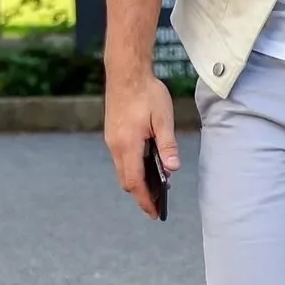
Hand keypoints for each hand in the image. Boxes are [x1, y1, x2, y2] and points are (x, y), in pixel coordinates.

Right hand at [104, 68, 180, 217]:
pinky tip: (148, 165)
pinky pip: (121, 158)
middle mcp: (115, 146)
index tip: (154, 213)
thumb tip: (172, 170)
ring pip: (123, 170)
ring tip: (157, 188)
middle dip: (141, 194)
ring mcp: (111, 140)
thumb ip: (167, 146)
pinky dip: (133, 168)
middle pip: (127, 180)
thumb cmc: (147, 93)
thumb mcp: (163, 119)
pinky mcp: (112, 134)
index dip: (145, 199)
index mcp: (128, 145)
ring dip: (137, 181)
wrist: (126, 72)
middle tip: (158, 204)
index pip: (135, 182)